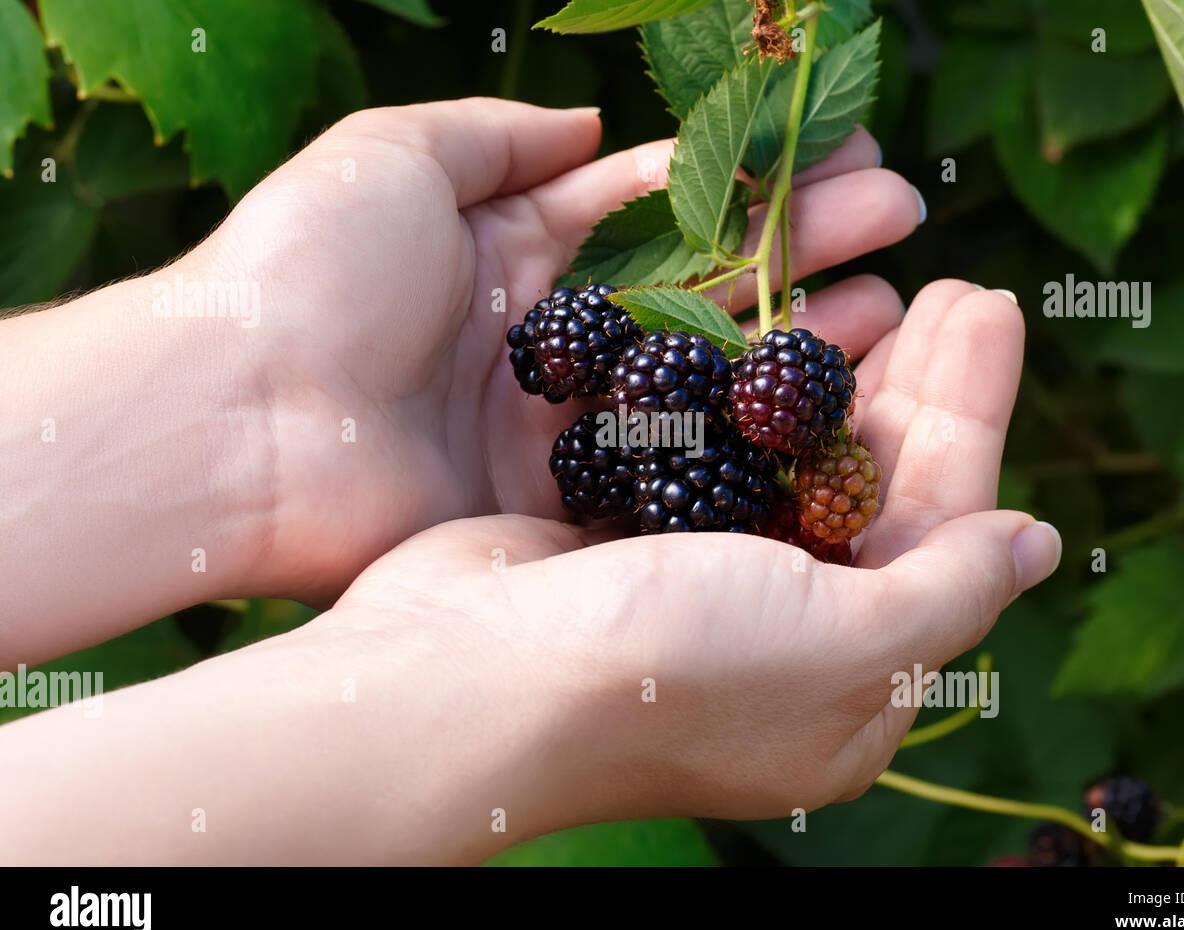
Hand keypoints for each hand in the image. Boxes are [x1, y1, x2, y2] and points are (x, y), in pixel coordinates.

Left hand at [188, 97, 924, 603]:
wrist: (235, 421)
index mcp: (514, 248)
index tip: (834, 152)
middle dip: (798, 245)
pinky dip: (740, 438)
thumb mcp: (396, 157)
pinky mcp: (556, 499)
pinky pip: (666, 462)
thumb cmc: (305, 270)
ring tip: (892, 303)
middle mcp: (551, 338)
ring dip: (793, 337)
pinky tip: (819, 410)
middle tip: (899, 218)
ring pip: (700, 374)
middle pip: (697, 285)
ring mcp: (560, 423)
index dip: (744, 178)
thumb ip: (498, 135)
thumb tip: (596, 125)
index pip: (657, 204)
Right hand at [318, 282, 1059, 853]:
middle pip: (875, 490)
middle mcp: (785, 641)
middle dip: (918, 385)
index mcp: (851, 687)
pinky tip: (781, 326)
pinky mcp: (635, 541)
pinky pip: (722, 452)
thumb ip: (946, 590)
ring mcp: (704, 589)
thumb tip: (1038, 546)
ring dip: (842, 375)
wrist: (460, 677)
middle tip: (957, 286)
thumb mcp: (840, 644)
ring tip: (893, 282)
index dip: (972, 416)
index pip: (943, 531)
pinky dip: (754, 391)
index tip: (994, 313)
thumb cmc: (667, 669)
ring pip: (798, 463)